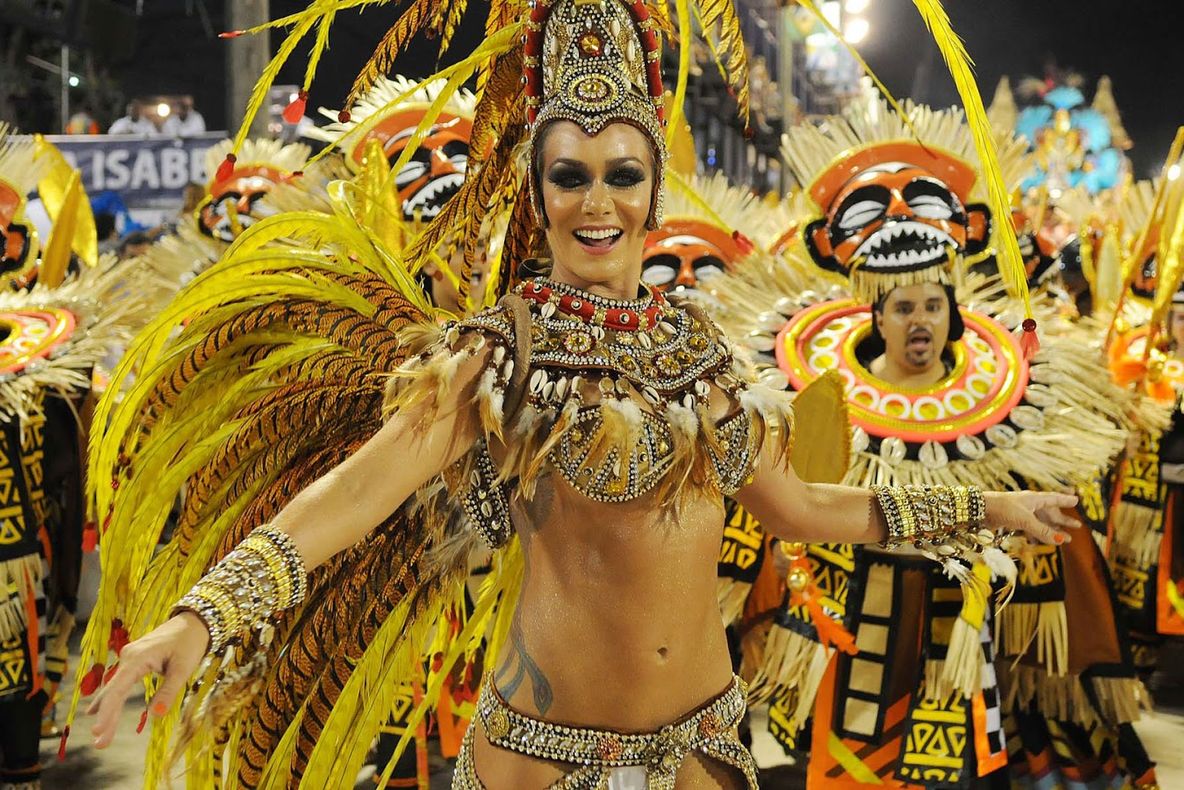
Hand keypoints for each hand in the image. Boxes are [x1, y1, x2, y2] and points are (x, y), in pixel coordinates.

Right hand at [87, 611, 209, 747]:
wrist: (193, 621)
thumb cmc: (190, 643)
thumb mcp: (184, 668)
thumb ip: (169, 691)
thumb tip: (156, 715)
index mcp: (138, 658)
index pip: (118, 689)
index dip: (107, 712)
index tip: (98, 731)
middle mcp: (128, 657)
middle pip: (113, 691)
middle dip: (106, 718)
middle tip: (99, 744)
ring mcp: (129, 658)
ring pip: (114, 688)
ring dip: (107, 711)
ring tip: (100, 736)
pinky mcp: (134, 660)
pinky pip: (119, 682)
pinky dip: (110, 699)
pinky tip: (96, 711)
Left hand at [983, 491, 1078, 544]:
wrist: (980, 510)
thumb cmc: (1003, 508)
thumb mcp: (1025, 519)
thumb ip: (1042, 531)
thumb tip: (1060, 541)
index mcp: (1034, 499)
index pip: (1054, 499)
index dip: (1065, 500)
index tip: (1077, 500)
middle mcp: (1029, 505)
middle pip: (1050, 513)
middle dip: (1063, 520)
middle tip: (1078, 526)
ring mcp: (1021, 514)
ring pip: (1041, 523)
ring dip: (1053, 530)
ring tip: (1065, 538)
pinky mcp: (1013, 522)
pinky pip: (1031, 529)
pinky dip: (1039, 535)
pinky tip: (1043, 542)